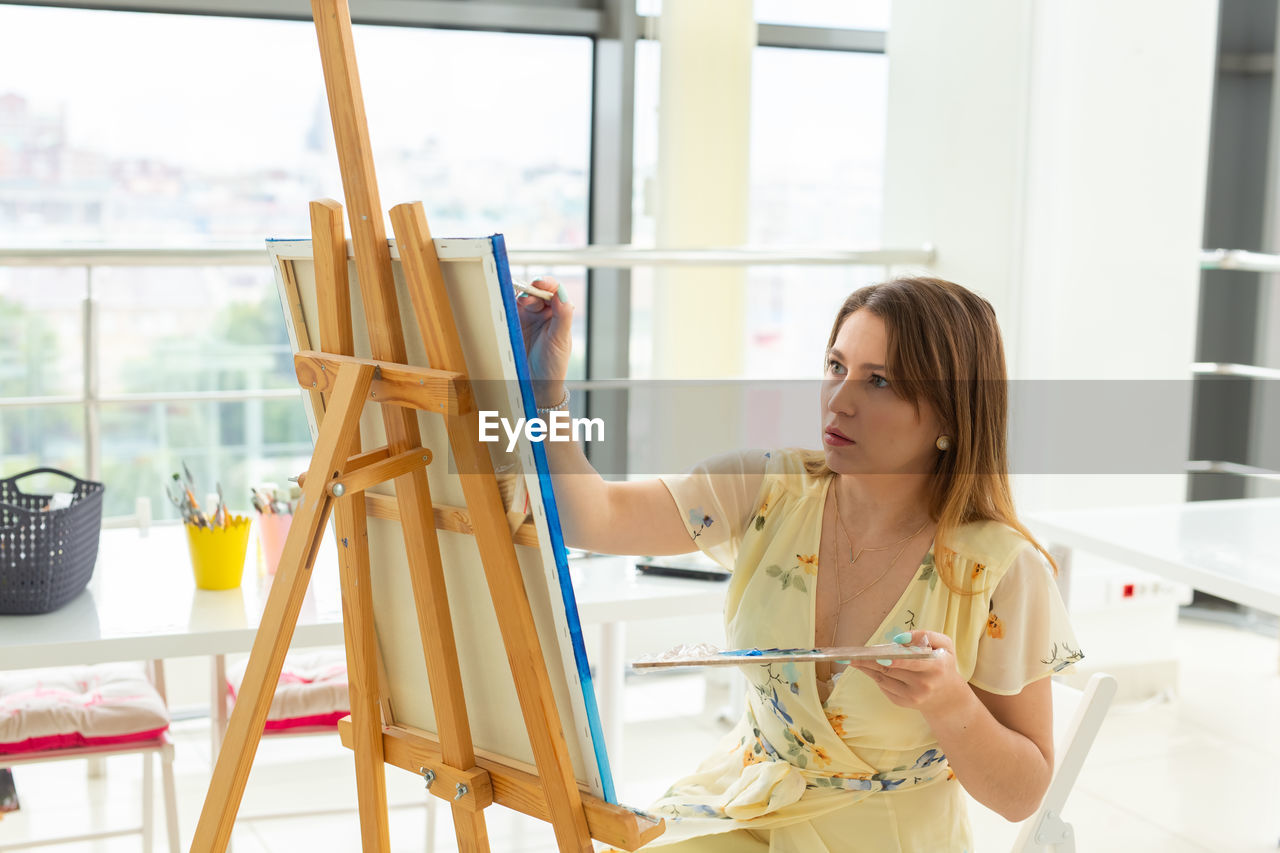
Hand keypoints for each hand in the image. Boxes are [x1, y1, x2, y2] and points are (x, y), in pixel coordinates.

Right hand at [516, 277, 573, 406]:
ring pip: (521, 298)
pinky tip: (506, 307)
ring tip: (519, 304)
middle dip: (532, 291)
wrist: (536, 385)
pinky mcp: (512, 325)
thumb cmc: (553, 365)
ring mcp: (526, 318)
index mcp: (558, 313)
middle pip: (536, 291)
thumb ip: (563, 315)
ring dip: (519, 297)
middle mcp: (543, 312)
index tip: (541, 283)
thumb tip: (563, 294)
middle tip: (527, 299)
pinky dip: (506, 306)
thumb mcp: (560, 340)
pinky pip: (508, 311)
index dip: (547, 283)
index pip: (554, 291)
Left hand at [847, 630, 967, 716]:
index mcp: (936, 667)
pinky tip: (865, 667)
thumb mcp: (945, 645)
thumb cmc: (943, 664)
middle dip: (871, 662)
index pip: (913, 663)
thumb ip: (925, 635)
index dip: (897, 661)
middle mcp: (924, 685)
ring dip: (867, 668)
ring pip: (884, 679)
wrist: (948, 697)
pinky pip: (884, 687)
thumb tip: (899, 639)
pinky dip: (874, 676)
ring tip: (853, 659)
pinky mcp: (903, 703)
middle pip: (892, 671)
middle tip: (853, 655)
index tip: (881, 657)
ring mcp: (913, 697)